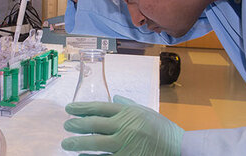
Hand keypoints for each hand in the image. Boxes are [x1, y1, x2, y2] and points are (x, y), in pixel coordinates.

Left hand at [62, 95, 183, 155]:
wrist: (179, 148)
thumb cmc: (162, 130)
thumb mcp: (146, 112)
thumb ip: (128, 105)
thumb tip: (114, 97)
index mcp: (128, 112)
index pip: (100, 107)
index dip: (82, 107)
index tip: (69, 108)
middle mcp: (125, 127)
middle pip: (94, 124)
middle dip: (76, 125)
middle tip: (66, 126)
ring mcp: (125, 144)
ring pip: (95, 143)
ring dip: (78, 143)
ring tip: (67, 143)